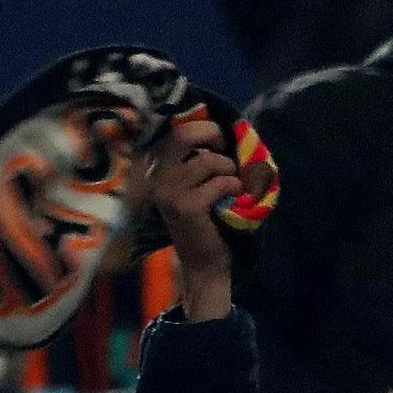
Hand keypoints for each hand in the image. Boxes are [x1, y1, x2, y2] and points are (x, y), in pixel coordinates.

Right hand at [151, 115, 239, 320]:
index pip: (174, 133)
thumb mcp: (201, 188)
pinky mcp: (185, 208)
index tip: (220, 140)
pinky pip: (217, 183)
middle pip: (181, 135)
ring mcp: (169, 193)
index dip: (201, 128)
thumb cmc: (208, 224)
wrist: (204, 265)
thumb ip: (203, 162)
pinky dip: (232, 185)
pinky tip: (234, 196)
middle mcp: (159, 179)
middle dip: (210, 134)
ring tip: (234, 183)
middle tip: (227, 149)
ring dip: (227, 168)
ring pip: (205, 161)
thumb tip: (225, 133)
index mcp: (161, 172)